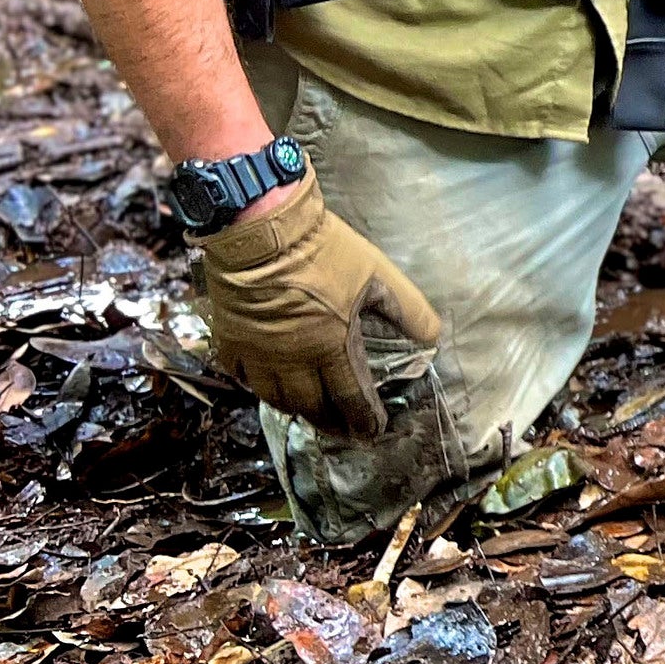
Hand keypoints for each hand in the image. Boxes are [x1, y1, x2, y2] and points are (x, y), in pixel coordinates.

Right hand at [196, 163, 442, 440]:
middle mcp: (293, 360)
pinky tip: (269, 386)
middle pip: (311, 407)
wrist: (262, 230)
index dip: (364, 419)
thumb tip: (433, 338)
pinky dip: (259, 388)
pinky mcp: (231, 340)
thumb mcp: (378, 275)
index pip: (351, 398)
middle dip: (330, 423)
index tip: (374, 432)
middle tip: (343, 431)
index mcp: (332, 347)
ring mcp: (258, 354)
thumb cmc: (324, 251)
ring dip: (296, 409)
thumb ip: (408, 310)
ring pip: (275, 399)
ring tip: (310, 411)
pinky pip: (243, 378)